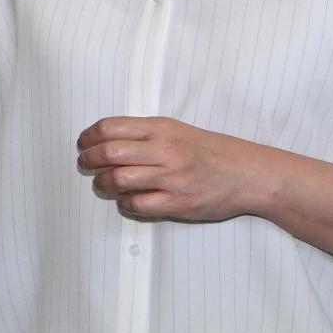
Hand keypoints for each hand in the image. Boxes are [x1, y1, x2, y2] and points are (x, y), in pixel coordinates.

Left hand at [76, 116, 279, 223]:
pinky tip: (125, 200)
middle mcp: (165, 150)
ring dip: (102, 184)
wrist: (249, 174)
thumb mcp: (178, 130)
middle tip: (85, 164)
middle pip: (110, 153)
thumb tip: (106, 142)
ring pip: (119, 180)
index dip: (89, 136)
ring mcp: (171, 178)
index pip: (111, 127)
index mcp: (162, 128)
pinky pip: (137, 205)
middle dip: (89, 160)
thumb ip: (146, 134)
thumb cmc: (212, 151)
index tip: (83, 143)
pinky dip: (124, 203)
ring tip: (102, 184)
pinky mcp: (178, 203)